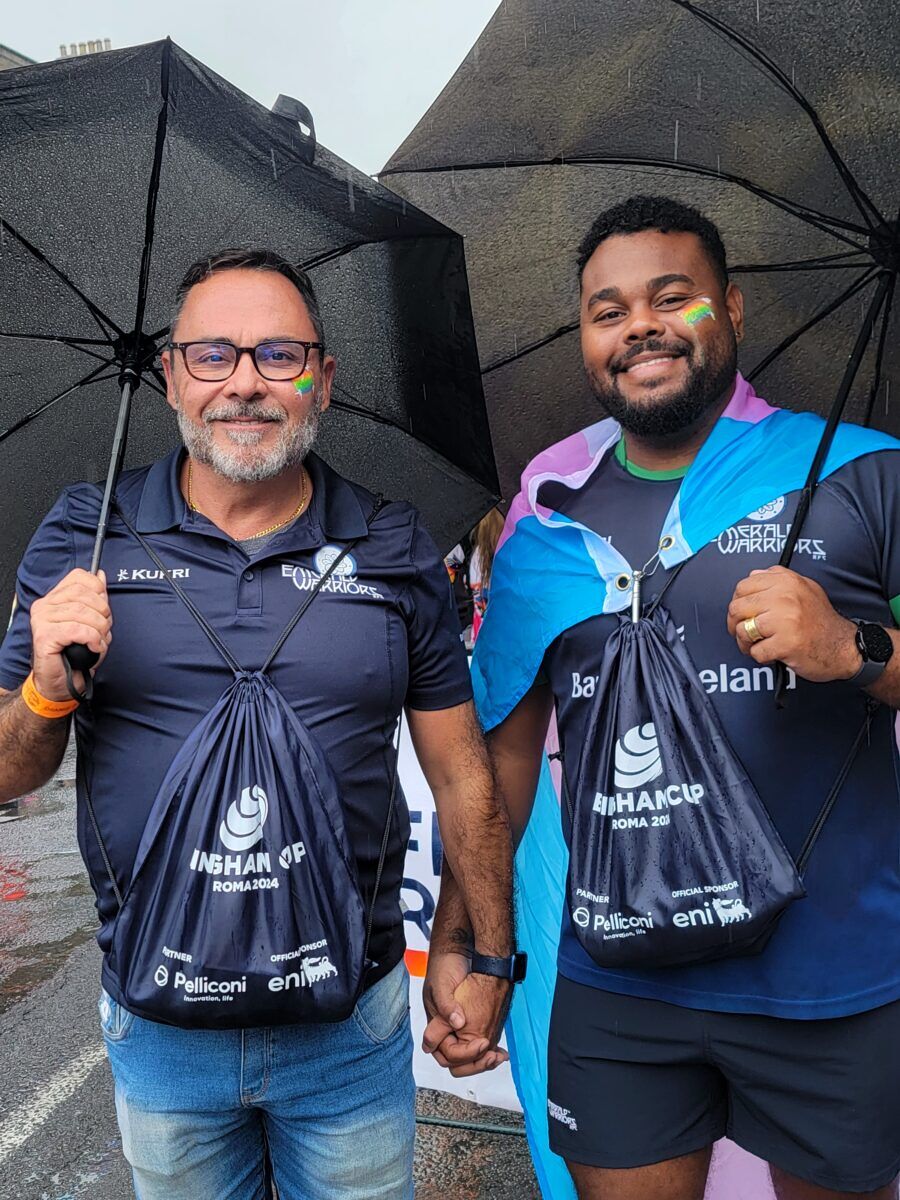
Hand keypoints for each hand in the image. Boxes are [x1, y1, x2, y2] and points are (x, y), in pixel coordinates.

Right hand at [29, 569, 111, 699]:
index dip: (99, 590)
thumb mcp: (91, 622)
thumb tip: (100, 574)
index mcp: (54, 598)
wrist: (60, 683)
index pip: (79, 577)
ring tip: (98, 641)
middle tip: (103, 630)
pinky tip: (93, 647)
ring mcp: (42, 620)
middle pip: (84, 595)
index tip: (104, 608)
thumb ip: (95, 599)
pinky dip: (92, 639)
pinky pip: (78, 630)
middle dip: (103, 613)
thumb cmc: (75, 654)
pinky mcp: (44, 636)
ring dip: (100, 630)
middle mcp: (45, 605)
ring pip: (83, 613)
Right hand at [422, 952, 509, 1076]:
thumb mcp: (442, 985)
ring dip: (483, 1061)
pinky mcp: (471, 1025)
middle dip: (475, 1064)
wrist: (456, 953)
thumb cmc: (444, 967)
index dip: (463, 1054)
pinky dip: (488, 1052)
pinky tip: (500, 1051)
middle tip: (492, 1057)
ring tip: (499, 1057)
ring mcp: (459, 1029)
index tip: (482, 1043)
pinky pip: (477, 1046)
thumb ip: (446, 1005)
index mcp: (435, 1025)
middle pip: (456, 1062)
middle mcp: (446, 1031)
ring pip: (468, 1058)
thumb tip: (457, 1023)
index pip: (445, 1054)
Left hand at [727, 566, 858, 682]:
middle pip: (736, 609)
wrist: (845, 647)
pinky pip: (756, 651)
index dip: (738, 603)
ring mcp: (785, 620)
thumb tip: (752, 575)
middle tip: (746, 633)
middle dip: (736, 625)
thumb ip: (778, 579)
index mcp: (786, 581)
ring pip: (742, 631)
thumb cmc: (822, 621)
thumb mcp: (805, 589)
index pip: (742, 587)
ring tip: (759, 645)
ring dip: (746, 643)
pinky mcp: (786, 643)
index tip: (743, 613)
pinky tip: (773, 654)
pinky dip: (761, 657)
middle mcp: (785, 597)